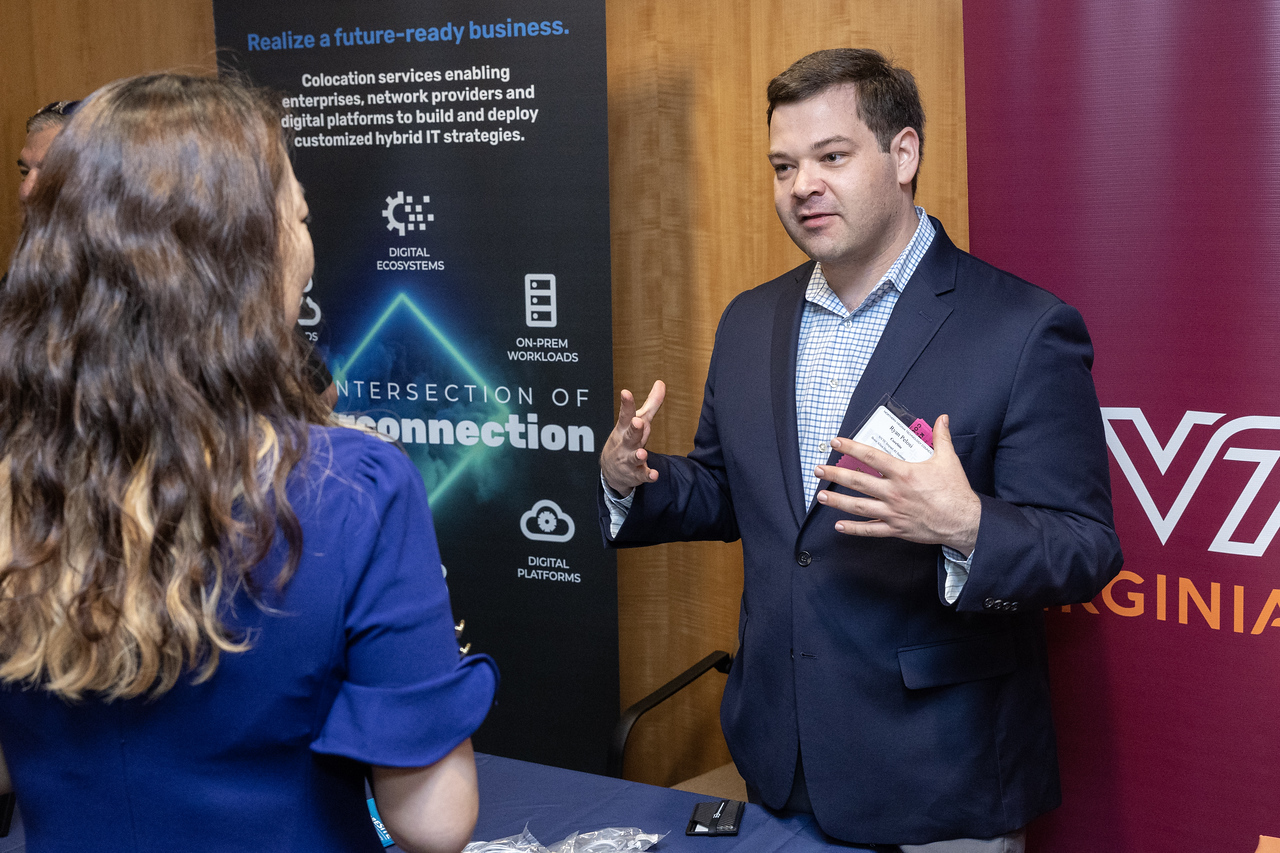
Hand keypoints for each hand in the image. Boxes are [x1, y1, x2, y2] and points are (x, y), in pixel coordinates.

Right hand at [600, 380, 666, 496]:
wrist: (611, 470)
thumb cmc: (627, 440)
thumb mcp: (637, 421)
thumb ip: (651, 404)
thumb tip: (661, 382)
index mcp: (624, 428)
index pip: (625, 414)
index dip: (626, 404)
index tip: (626, 393)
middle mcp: (625, 443)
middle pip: (629, 435)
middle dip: (633, 429)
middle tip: (637, 422)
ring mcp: (629, 460)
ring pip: (633, 457)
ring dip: (637, 455)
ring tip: (642, 453)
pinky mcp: (635, 474)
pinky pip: (641, 476)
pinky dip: (647, 476)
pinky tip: (654, 475)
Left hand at [814, 414, 980, 554]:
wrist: (964, 522)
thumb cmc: (955, 491)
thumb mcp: (948, 460)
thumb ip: (941, 438)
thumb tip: (942, 418)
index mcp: (904, 473)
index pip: (871, 457)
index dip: (850, 448)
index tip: (835, 442)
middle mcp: (894, 492)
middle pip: (858, 481)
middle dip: (835, 474)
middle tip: (818, 470)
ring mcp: (892, 512)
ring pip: (858, 506)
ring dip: (837, 501)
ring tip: (820, 495)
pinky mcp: (895, 528)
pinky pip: (870, 530)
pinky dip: (853, 529)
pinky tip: (839, 525)